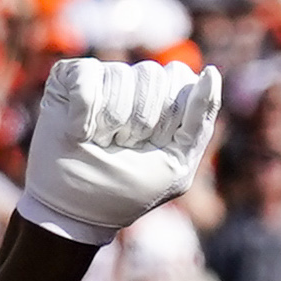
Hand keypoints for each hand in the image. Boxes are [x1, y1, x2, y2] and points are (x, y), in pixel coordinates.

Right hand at [17, 56, 222, 247]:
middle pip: (154, 76)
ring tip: (101, 142)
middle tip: (125, 147)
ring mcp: (101, 78)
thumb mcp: (176, 161)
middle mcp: (134, 84)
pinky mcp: (68, 76)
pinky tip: (80, 132)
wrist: (72, 208)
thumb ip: (199, 120)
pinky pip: (88, 75)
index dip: (170, 115)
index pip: (180, 81)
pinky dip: (85, 111)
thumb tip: (211, 71)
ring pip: (121, 76)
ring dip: (112, 121)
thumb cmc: (126, 190)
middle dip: (142, 122)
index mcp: (163, 101)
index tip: (157, 142)